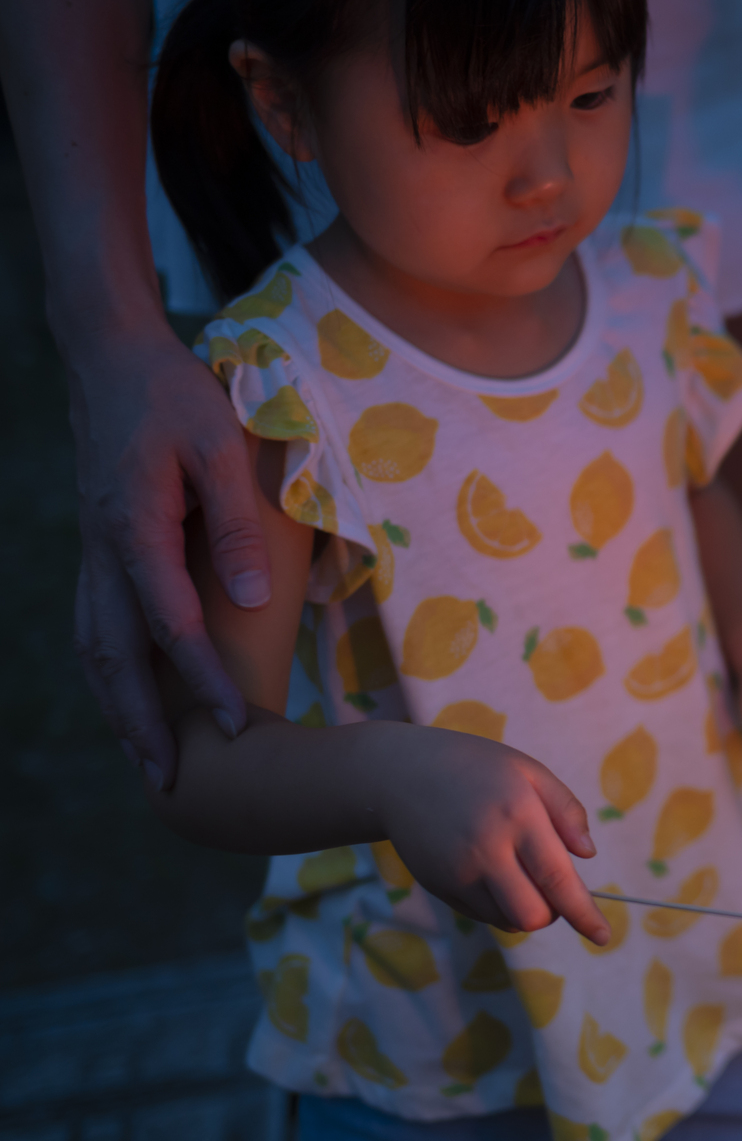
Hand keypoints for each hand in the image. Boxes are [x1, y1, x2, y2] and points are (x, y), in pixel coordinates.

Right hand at [65, 313, 271, 787]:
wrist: (111, 358)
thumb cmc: (175, 395)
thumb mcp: (221, 446)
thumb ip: (236, 522)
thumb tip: (250, 602)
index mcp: (133, 528)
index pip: (170, 625)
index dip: (201, 681)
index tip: (237, 725)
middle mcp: (102, 550)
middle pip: (113, 656)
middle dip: (141, 722)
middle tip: (172, 782)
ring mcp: (92, 552)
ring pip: (94, 646)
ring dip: (118, 707)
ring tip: (148, 761)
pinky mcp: (97, 548)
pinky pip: (94, 624)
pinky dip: (109, 672)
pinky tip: (130, 701)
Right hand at [377, 725, 610, 943]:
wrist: (401, 773)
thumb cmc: (478, 768)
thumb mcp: (529, 771)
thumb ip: (566, 810)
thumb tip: (587, 855)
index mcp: (518, 815)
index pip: (558, 878)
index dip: (583, 913)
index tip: (603, 937)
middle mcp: (486, 849)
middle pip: (533, 915)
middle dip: (553, 913)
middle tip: (552, 886)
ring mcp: (458, 872)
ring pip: (507, 921)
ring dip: (525, 909)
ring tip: (519, 871)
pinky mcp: (439, 886)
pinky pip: (482, 916)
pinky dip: (499, 907)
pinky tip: (492, 873)